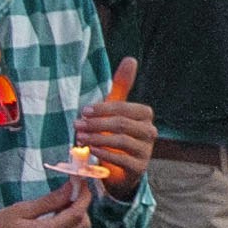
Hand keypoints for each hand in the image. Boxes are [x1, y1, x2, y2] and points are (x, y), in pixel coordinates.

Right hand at [0, 184, 92, 227]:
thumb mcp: (21, 210)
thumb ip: (49, 201)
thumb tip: (71, 188)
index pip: (77, 214)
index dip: (84, 197)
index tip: (83, 184)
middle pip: (82, 227)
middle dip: (81, 208)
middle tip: (70, 194)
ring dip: (76, 222)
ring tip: (61, 208)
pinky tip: (56, 223)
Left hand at [74, 59, 156, 178]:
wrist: (120, 168)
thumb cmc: (116, 133)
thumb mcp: (117, 110)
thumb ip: (122, 85)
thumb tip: (131, 59)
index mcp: (145, 115)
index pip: (124, 108)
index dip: (103, 108)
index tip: (84, 111)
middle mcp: (150, 132)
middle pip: (122, 124)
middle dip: (96, 124)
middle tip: (77, 125)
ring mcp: (146, 151)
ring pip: (121, 141)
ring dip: (97, 138)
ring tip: (79, 137)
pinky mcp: (140, 168)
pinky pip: (121, 159)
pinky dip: (103, 153)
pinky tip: (90, 149)